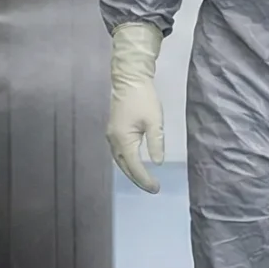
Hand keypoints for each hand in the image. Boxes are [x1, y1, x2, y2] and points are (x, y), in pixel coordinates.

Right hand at [105, 22, 166, 192]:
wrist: (129, 79)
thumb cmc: (143, 98)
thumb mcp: (155, 121)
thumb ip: (156, 143)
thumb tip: (157, 163)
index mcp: (123, 139)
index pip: (134, 166)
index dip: (145, 179)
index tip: (156, 188)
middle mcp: (113, 140)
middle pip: (124, 167)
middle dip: (138, 179)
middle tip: (152, 188)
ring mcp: (111, 136)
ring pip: (120, 161)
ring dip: (131, 171)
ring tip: (145, 180)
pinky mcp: (113, 131)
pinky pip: (119, 153)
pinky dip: (127, 162)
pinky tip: (135, 164)